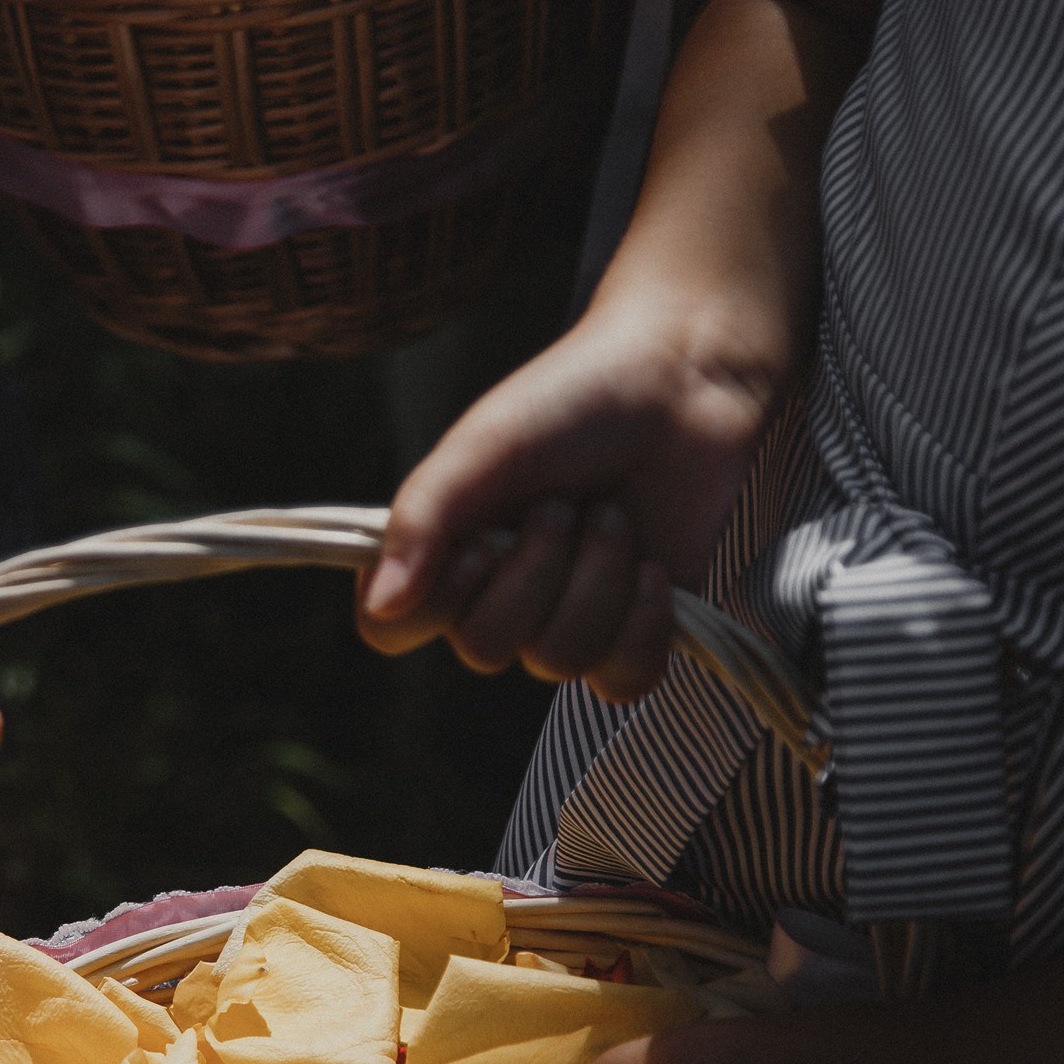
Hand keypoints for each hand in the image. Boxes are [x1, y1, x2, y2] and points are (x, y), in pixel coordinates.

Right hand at [357, 290, 776, 703]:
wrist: (682, 383)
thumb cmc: (571, 402)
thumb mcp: (481, 446)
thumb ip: (421, 517)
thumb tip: (380, 603)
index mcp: (444, 548)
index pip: (392, 630)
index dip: (436, 604)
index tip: (475, 548)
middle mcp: (498, 593)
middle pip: (483, 650)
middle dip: (534, 572)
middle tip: (562, 505)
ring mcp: (567, 617)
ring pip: (558, 661)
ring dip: (596, 580)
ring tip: (612, 517)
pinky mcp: (635, 632)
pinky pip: (622, 681)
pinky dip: (642, 626)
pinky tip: (654, 571)